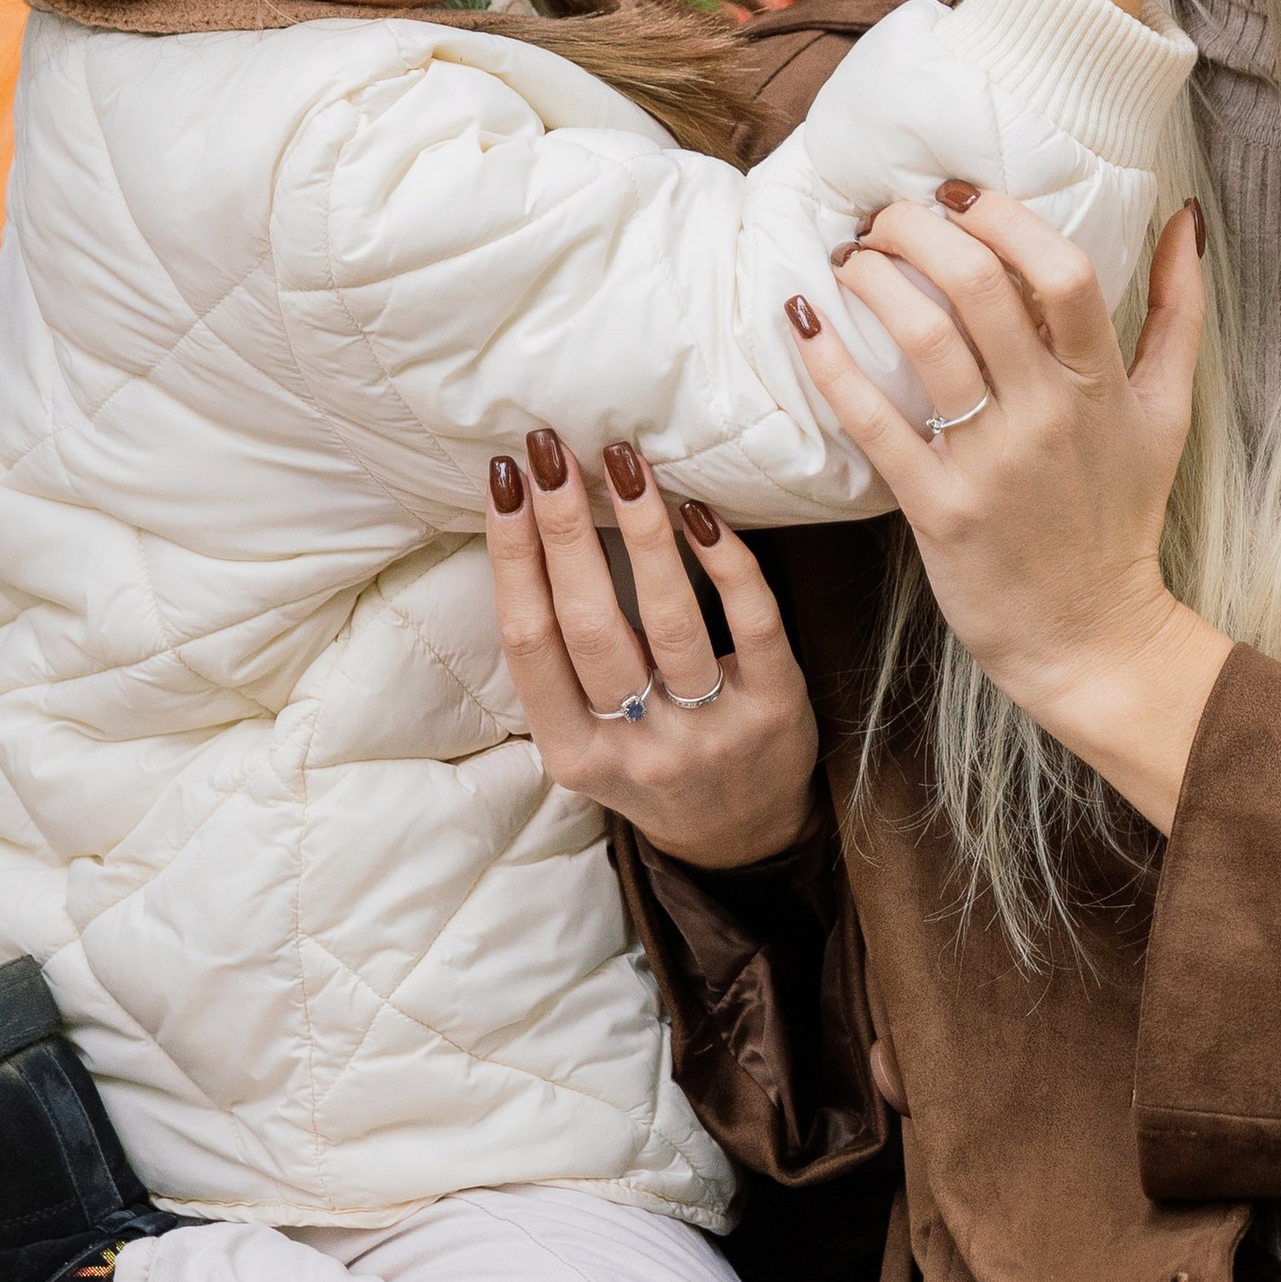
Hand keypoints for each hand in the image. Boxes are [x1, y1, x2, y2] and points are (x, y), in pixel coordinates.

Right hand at [485, 437, 819, 870]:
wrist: (743, 833)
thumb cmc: (649, 759)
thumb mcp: (584, 738)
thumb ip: (559, 662)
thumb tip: (529, 528)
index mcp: (572, 753)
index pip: (528, 642)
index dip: (511, 556)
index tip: (504, 480)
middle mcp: (637, 748)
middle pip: (588, 624)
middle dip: (565, 527)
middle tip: (552, 447)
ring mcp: (709, 731)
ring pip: (668, 620)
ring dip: (643, 529)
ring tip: (624, 460)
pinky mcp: (776, 710)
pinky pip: (753, 625)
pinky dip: (728, 564)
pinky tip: (703, 512)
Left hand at [784, 191, 1231, 830]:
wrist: (1092, 636)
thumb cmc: (1122, 515)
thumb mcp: (1167, 412)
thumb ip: (1180, 311)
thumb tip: (1187, 216)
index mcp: (1102, 384)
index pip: (1063, 272)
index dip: (1005, 217)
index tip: (960, 196)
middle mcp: (1049, 414)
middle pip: (980, 287)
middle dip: (919, 231)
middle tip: (888, 217)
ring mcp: (993, 462)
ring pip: (925, 341)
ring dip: (874, 281)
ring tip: (850, 259)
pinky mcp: (940, 508)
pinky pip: (876, 422)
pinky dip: (832, 365)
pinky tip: (803, 321)